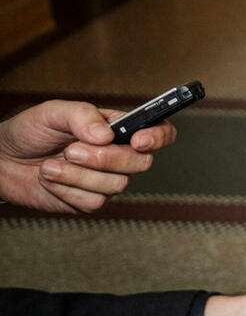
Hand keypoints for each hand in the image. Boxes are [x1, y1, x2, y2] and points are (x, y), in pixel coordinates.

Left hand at [0, 100, 176, 212]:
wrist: (1, 161)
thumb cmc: (30, 132)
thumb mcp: (52, 112)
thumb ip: (81, 116)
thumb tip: (106, 135)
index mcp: (119, 128)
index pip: (160, 131)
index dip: (158, 137)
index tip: (138, 141)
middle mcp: (119, 154)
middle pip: (141, 163)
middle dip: (105, 159)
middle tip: (71, 149)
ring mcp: (106, 180)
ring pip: (116, 185)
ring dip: (77, 175)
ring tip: (50, 164)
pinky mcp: (89, 201)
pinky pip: (93, 202)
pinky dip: (67, 190)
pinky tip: (51, 179)